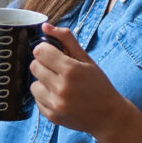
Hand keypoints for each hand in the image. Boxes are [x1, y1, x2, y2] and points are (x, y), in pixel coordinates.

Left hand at [30, 22, 128, 136]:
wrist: (108, 116)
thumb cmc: (99, 84)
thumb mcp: (86, 59)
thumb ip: (66, 39)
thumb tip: (45, 26)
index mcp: (70, 70)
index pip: (40, 51)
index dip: (45, 49)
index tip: (52, 53)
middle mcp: (61, 88)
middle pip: (34, 66)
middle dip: (44, 64)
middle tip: (57, 69)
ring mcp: (55, 104)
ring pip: (33, 84)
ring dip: (42, 82)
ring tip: (58, 84)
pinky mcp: (51, 116)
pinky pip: (37, 100)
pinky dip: (45, 97)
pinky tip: (60, 97)